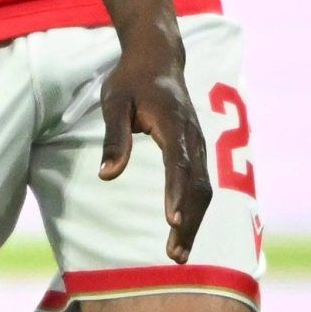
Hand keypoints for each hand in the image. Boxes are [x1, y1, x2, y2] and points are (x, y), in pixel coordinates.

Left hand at [98, 45, 213, 263]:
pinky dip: (195, 210)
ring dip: (194, 222)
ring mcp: (199, 144)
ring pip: (203, 189)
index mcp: (172, 121)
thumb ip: (114, 139)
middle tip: (174, 254)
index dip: (177, 193)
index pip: (178, 163)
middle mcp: (193, 136)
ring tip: (177, 254)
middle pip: (197, 184)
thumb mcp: (113, 103)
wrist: (158, 57)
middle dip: (189, 221)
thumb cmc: (131, 80)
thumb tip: (107, 176)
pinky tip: (183, 232)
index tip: (172, 221)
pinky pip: (200, 184)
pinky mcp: (197, 151)